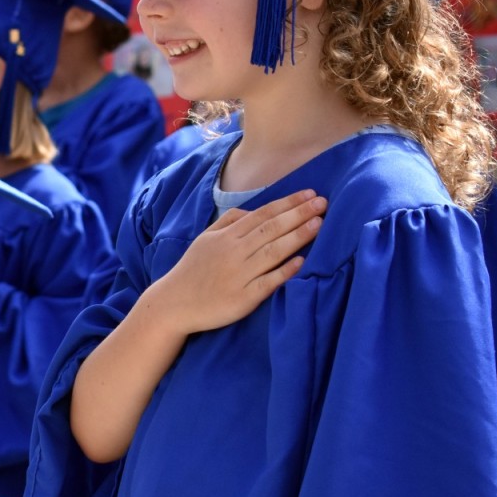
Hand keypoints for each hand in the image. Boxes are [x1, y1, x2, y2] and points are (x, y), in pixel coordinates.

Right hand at [149, 189, 325, 336]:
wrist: (174, 303)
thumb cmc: (193, 269)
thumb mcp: (206, 238)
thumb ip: (229, 221)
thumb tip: (253, 210)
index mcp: (226, 235)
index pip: (263, 214)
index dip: (288, 203)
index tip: (310, 194)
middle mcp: (234, 251)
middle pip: (271, 228)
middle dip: (299, 214)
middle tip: (323, 203)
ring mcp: (239, 274)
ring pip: (273, 251)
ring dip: (297, 236)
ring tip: (319, 224)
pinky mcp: (243, 297)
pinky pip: (267, 282)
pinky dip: (285, 271)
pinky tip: (302, 261)